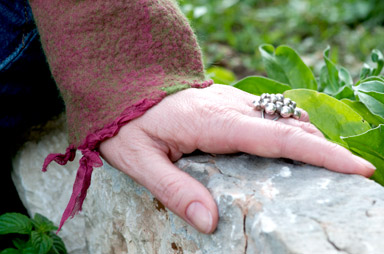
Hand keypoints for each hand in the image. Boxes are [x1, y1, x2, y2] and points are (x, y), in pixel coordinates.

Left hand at [99, 84, 374, 233]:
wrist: (126, 88)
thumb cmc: (130, 124)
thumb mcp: (141, 161)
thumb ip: (175, 190)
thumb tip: (210, 222)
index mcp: (215, 124)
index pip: (280, 138)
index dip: (322, 152)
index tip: (356, 166)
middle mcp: (231, 108)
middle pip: (292, 126)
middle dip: (325, 149)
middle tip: (348, 175)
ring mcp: (232, 102)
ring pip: (284, 118)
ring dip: (309, 139)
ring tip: (325, 168)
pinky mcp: (229, 103)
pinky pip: (269, 115)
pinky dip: (289, 132)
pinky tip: (290, 150)